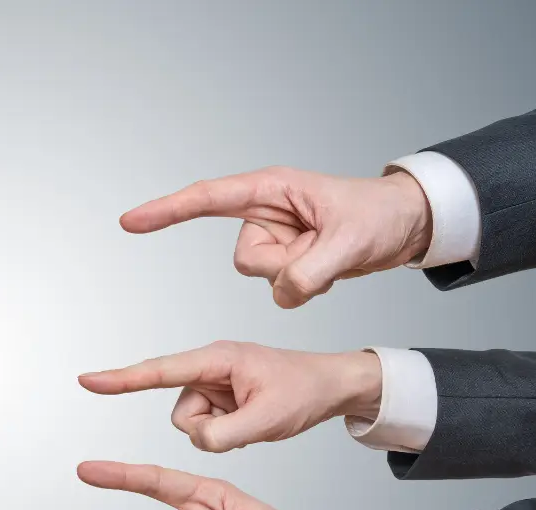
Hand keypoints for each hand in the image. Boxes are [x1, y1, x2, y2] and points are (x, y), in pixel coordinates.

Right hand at [79, 340, 381, 452]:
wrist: (331, 386)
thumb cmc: (304, 391)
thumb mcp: (268, 419)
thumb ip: (224, 434)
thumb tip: (197, 440)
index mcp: (216, 360)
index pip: (158, 371)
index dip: (121, 379)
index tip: (88, 381)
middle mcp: (209, 368)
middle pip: (182, 414)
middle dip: (209, 429)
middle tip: (250, 423)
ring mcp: (214, 384)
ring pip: (193, 425)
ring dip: (220, 433)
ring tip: (255, 421)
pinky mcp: (220, 398)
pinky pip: (207, 428)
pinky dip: (227, 433)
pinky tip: (252, 423)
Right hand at [120, 166, 432, 307]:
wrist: (405, 225)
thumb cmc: (379, 215)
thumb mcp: (351, 242)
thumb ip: (312, 270)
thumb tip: (283, 293)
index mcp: (269, 190)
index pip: (206, 199)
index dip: (166, 211)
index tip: (130, 222)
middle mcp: (264, 214)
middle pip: (245, 259)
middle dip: (283, 268)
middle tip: (326, 251)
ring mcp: (273, 239)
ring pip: (263, 279)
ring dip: (299, 280)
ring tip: (333, 258)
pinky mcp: (284, 260)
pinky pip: (280, 291)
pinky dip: (307, 290)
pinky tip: (330, 270)